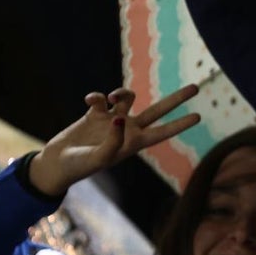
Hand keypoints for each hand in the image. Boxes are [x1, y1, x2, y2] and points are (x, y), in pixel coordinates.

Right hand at [28, 85, 200, 196]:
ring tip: (110, 98)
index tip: (198, 117)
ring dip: (122, 92)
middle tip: (195, 87)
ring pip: (128, 97)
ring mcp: (111, 119)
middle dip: (176, 100)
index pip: (163, 132)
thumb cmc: (80, 166)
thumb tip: (120, 117)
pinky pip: (100, 98)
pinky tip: (90, 101)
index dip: (180, 125)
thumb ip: (114, 139)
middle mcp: (127, 129)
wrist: (57, 164)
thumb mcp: (100, 158)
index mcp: (133, 143)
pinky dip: (96, 96)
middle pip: (157, 110)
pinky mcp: (94, 113)